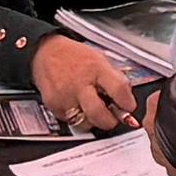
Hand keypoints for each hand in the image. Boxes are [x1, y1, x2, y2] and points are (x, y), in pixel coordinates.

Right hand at [27, 35, 141, 132]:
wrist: (47, 52)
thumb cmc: (75, 57)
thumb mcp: (100, 60)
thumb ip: (115, 79)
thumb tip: (127, 101)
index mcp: (96, 69)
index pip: (118, 90)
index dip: (127, 103)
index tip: (129, 106)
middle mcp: (79, 84)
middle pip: (98, 114)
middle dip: (110, 121)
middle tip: (112, 118)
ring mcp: (65, 96)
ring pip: (84, 123)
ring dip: (93, 121)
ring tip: (93, 109)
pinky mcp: (53, 106)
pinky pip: (70, 121)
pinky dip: (77, 116)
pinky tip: (77, 104)